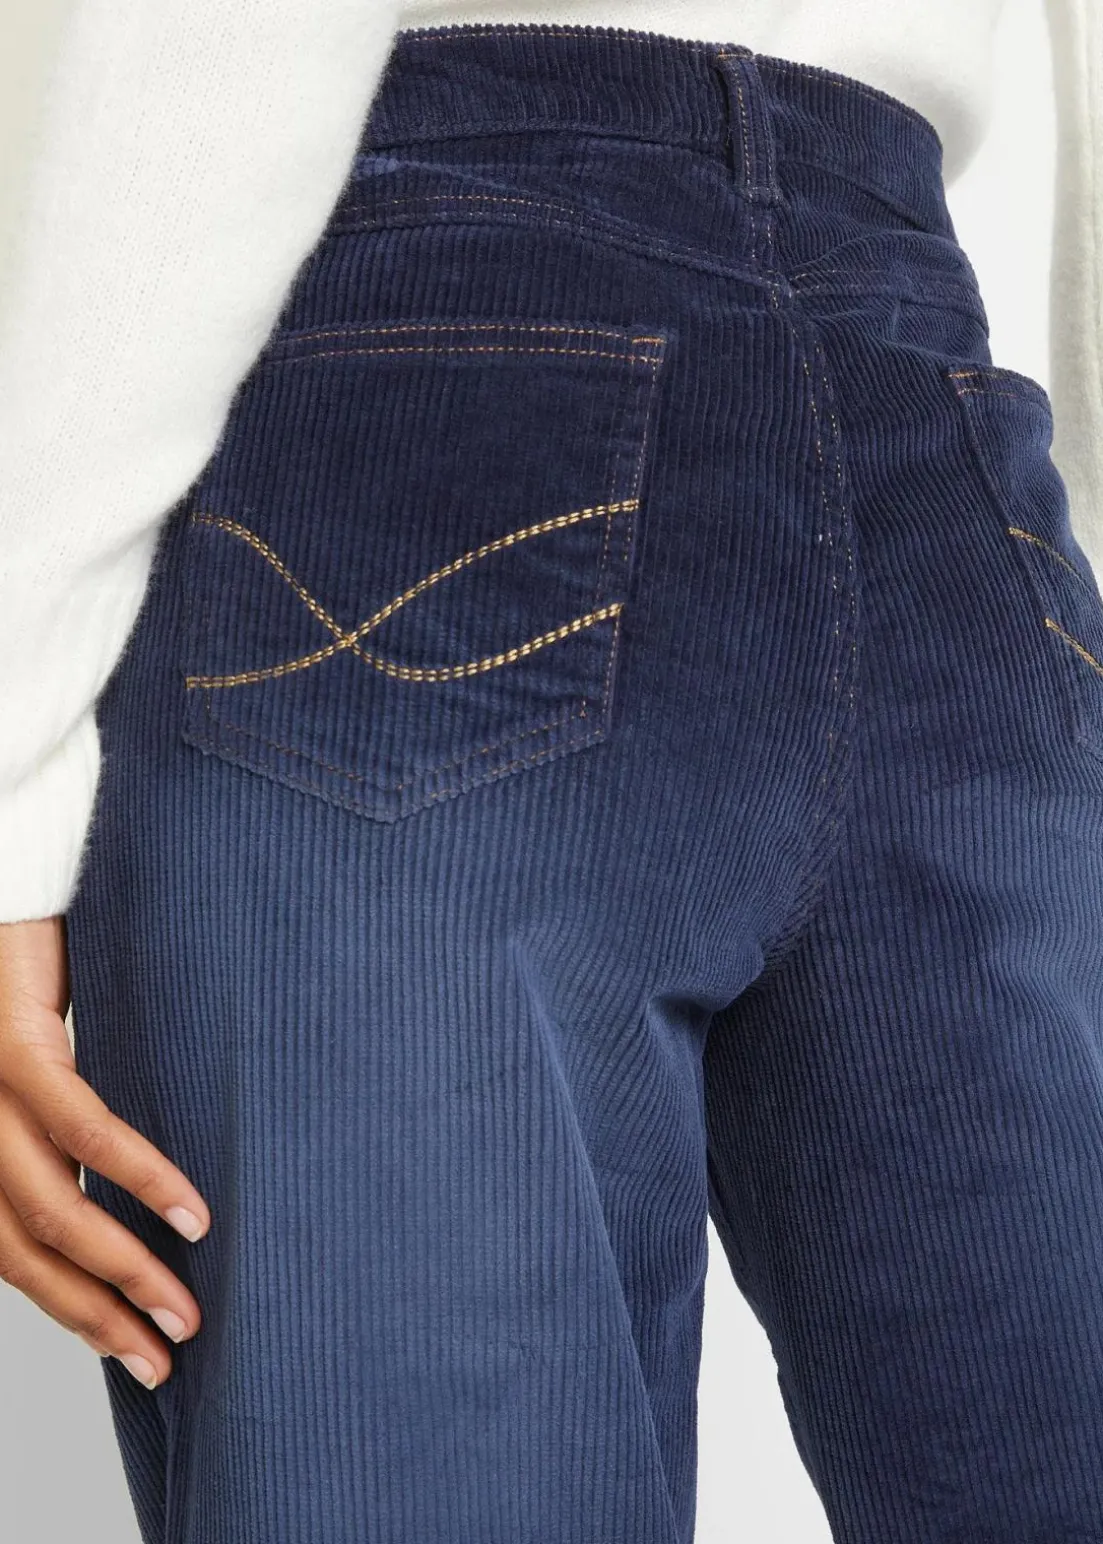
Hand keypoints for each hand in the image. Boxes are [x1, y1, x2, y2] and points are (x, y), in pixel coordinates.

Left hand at [0, 915, 208, 1388]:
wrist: (12, 882)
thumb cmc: (32, 974)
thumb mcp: (43, 1070)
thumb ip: (62, 1133)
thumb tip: (125, 1200)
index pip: (13, 1255)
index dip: (73, 1312)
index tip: (133, 1351)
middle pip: (26, 1252)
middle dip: (99, 1315)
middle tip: (164, 1356)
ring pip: (50, 1209)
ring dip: (124, 1269)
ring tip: (184, 1307)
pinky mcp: (13, 1047)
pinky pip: (85, 1128)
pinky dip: (141, 1176)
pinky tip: (189, 1210)